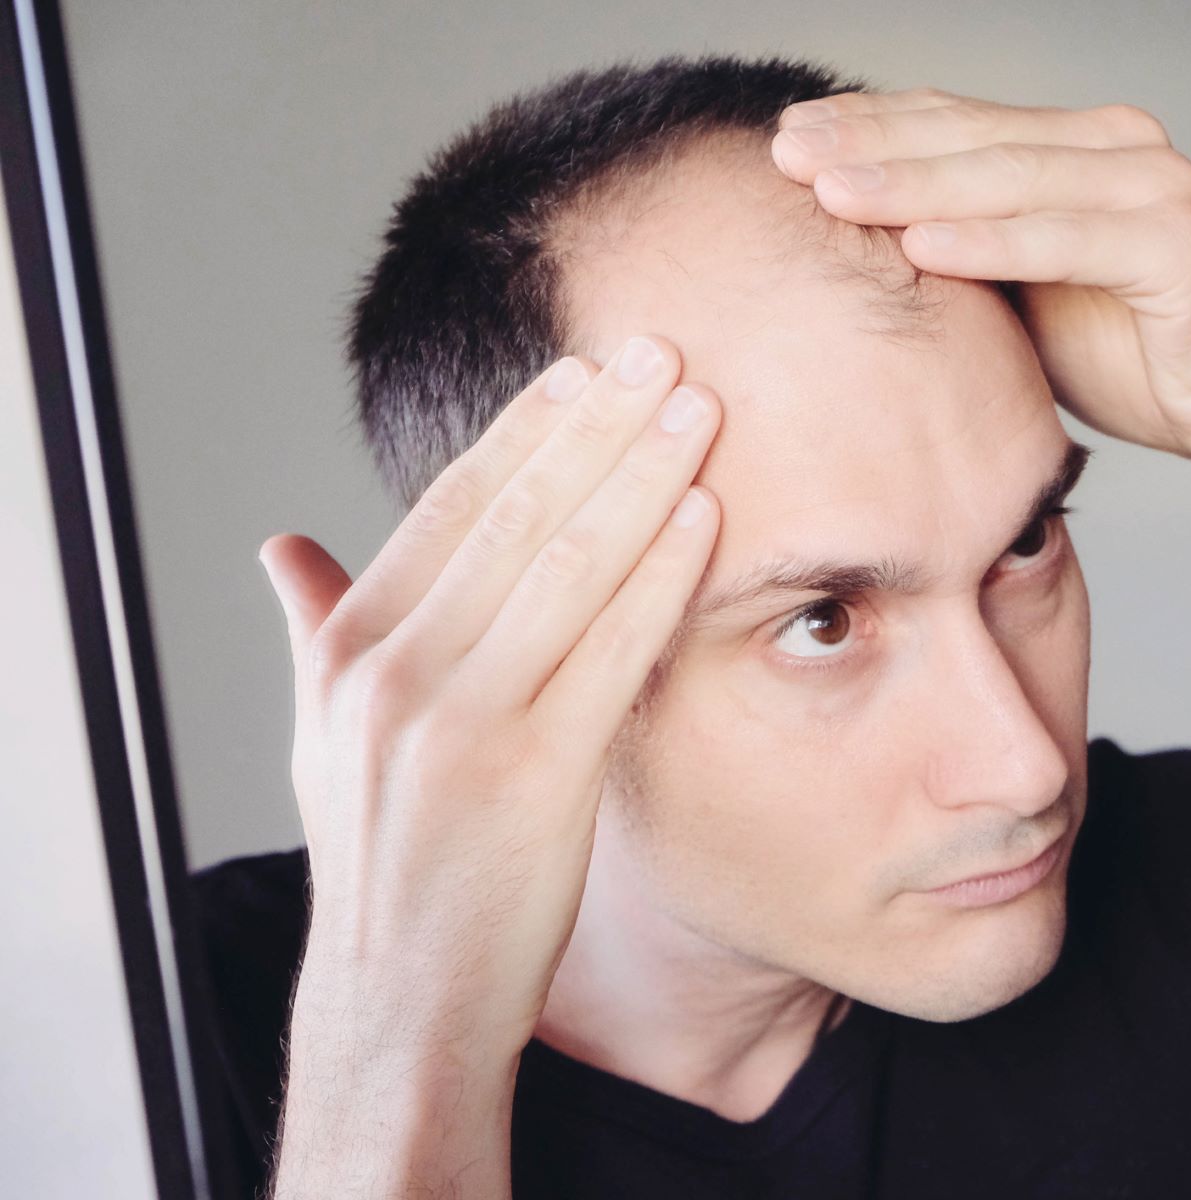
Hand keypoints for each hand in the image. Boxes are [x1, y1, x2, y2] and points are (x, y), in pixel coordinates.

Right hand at [256, 337, 719, 1194]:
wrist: (402, 994)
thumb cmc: (384, 859)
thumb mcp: (323, 735)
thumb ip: (314, 629)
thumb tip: (281, 550)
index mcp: (351, 649)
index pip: (452, 506)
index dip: (527, 429)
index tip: (587, 372)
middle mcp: (396, 672)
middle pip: (517, 515)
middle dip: (599, 426)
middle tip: (664, 354)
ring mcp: (461, 722)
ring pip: (567, 566)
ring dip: (642, 476)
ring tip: (698, 411)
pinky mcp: (532, 775)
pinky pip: (610, 650)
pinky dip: (661, 574)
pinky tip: (705, 518)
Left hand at [771, 87, 1190, 529]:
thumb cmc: (1135, 355)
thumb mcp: (1026, 298)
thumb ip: (965, 257)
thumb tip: (855, 248)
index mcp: (1076, 147)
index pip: (956, 123)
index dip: (870, 125)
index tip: (787, 136)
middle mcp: (1117, 147)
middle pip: (972, 138)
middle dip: (871, 144)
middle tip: (786, 152)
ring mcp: (1153, 186)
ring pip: (1011, 178)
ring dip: (913, 185)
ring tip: (830, 192)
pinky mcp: (1177, 242)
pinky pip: (1066, 240)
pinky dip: (992, 244)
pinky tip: (920, 247)